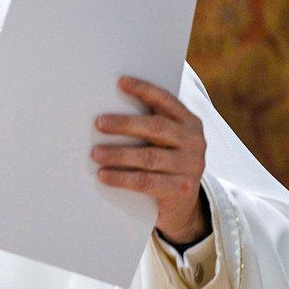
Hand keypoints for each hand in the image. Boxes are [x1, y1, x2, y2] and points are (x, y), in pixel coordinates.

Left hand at [91, 76, 209, 244]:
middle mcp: (194, 142)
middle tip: (99, 123)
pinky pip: (146, 181)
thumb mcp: (164, 142)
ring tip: (95, 153)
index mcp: (189, 123)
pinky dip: (122, 178)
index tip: (121, 82)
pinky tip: (104, 175)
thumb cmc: (165, 164)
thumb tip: (108, 111)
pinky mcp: (180, 190)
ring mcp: (190, 167)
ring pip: (149, 157)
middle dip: (125, 124)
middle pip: (156, 127)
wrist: (183, 206)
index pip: (166, 101)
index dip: (144, 90)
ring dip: (119, 154)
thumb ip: (149, 125)